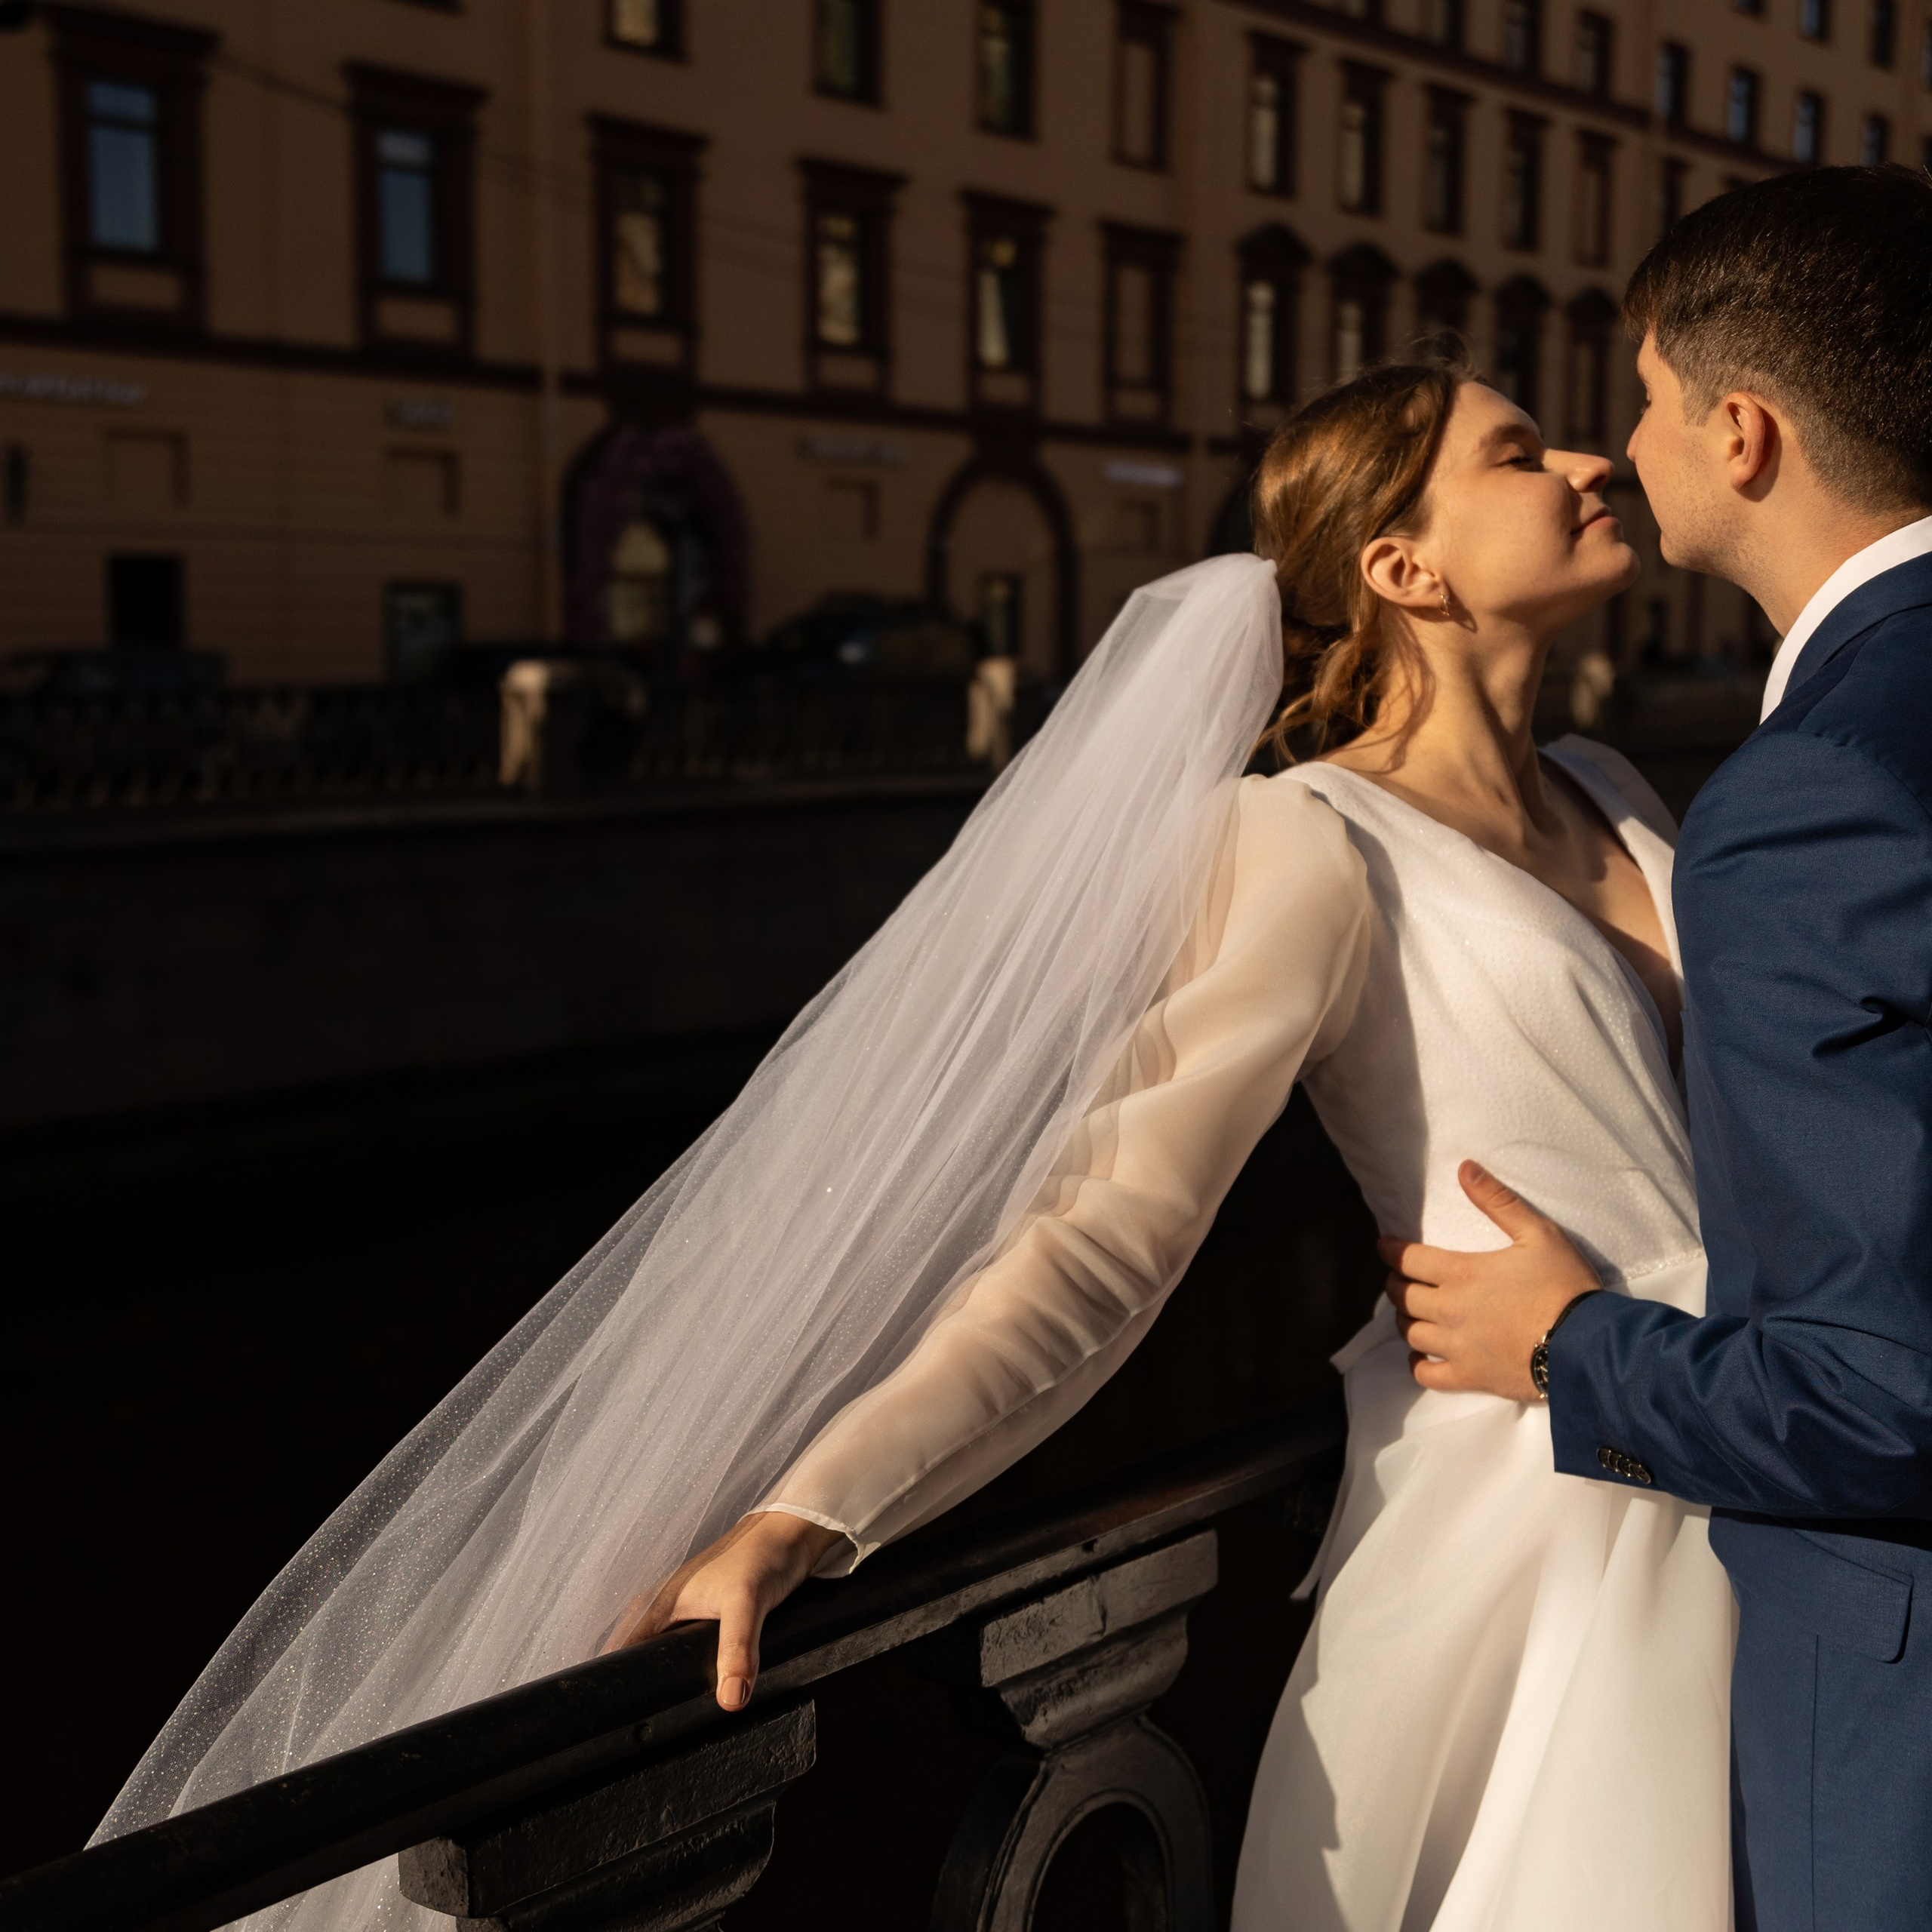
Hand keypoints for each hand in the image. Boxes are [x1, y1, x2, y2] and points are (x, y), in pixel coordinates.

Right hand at [601, 1510, 847, 1711]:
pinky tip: (699, 1693)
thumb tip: (730, 1700)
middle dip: (636, 1695)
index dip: (613, 1690)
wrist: (790, 1533)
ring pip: (659, 1658)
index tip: (615, 1726)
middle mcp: (661, 1610)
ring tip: (669, 1722)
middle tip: (644, 1734)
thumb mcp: (746, 1604)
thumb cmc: (761, 1557)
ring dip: (663, 1684)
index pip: (617, 1656)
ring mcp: (681, 1615)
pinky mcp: (703, 1619)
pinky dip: (685, 1673)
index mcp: (655, 1604)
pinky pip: (682, 1654)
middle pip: (634, 1662)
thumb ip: (736, 1650)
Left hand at [1380, 1161, 1600, 1400]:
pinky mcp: (1470, 1376)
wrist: (1588, 1345)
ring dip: (1405, 1320)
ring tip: (1411, 1313)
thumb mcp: (1538, 1233)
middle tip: (1399, 1279)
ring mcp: (1457, 1346)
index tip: (1383, 1246)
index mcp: (1462, 1272)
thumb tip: (1464, 1168)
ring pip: (1411, 1333)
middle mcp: (1450, 1309)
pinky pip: (1427, 1375)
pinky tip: (1420, 1357)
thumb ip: (1498, 1201)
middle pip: (1403, 1297)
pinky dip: (1417, 1365)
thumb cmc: (1565, 1285)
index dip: (1391, 1250)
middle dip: (1395, 1285)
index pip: (1408, 1259)